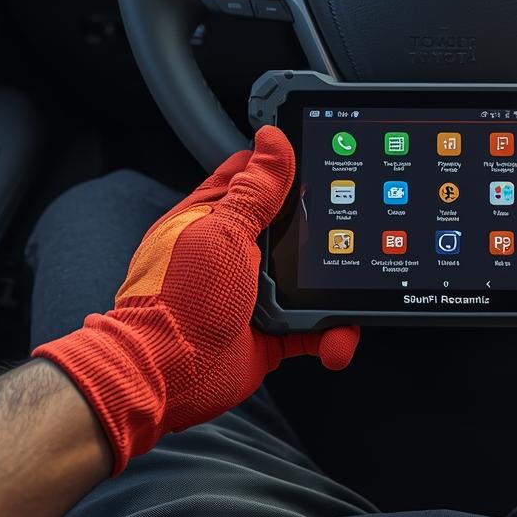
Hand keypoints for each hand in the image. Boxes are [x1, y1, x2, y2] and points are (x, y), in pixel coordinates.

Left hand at [34, 127, 358, 473]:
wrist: (163, 374)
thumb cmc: (176, 298)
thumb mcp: (222, 232)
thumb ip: (255, 191)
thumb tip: (274, 142)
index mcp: (212, 216)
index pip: (252, 177)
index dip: (284, 165)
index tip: (322, 156)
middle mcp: (234, 252)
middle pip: (290, 228)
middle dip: (324, 233)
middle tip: (353, 233)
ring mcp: (252, 294)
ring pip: (307, 281)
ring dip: (331, 293)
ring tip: (346, 300)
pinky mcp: (268, 333)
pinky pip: (311, 330)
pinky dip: (329, 336)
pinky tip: (335, 340)